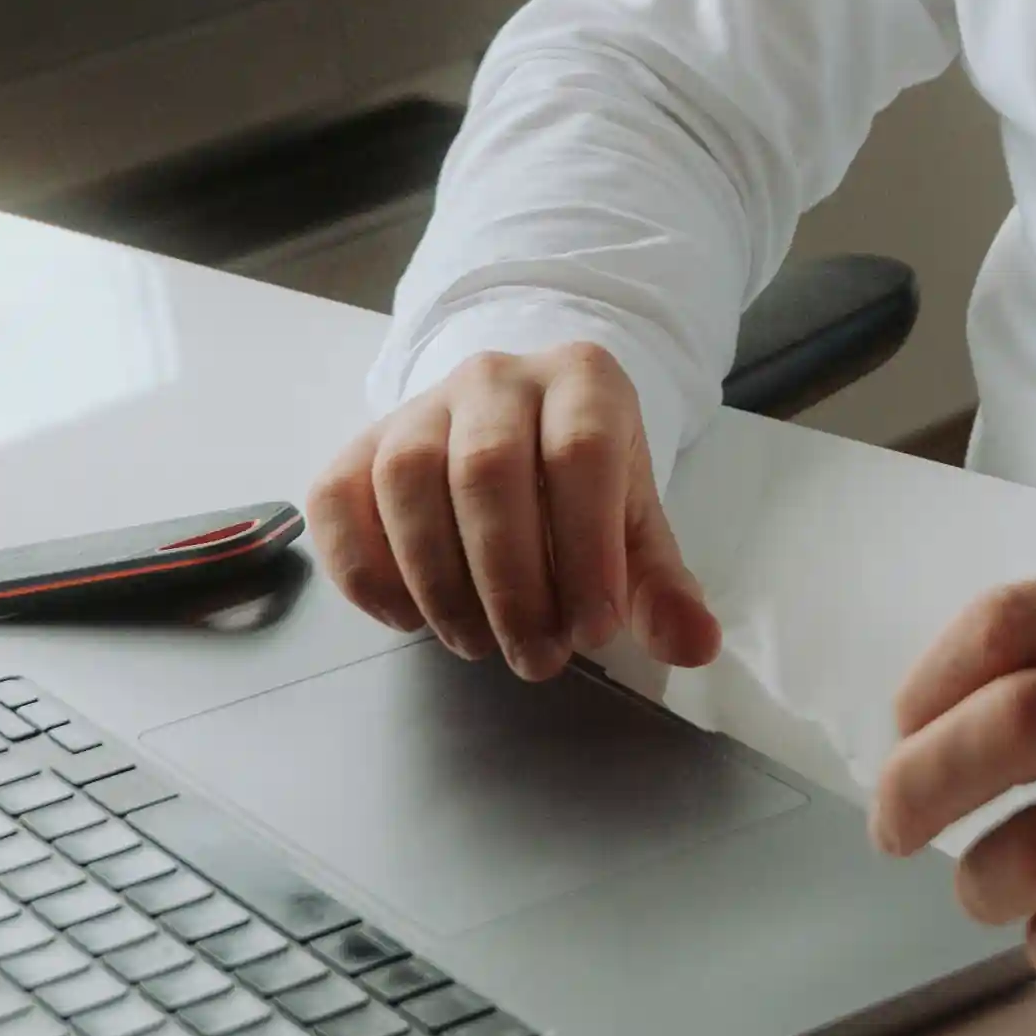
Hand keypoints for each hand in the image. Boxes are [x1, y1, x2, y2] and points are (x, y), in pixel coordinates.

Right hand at [303, 342, 721, 683]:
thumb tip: (696, 647)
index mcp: (582, 379)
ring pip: (406, 479)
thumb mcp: (633, 522)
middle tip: (536, 658)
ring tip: (477, 644)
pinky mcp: (359, 445)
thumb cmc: (582, 482)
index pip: (582, 452)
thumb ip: (660, 585)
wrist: (517, 426)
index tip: (597, 631)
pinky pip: (339, 499)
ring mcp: (419, 406)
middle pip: (487, 469)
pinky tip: (408, 619)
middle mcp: (494, 377)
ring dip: (439, 582)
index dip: (587, 548)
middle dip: (511, 582)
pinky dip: (365, 570)